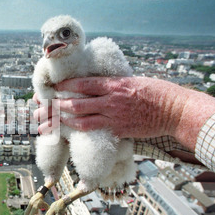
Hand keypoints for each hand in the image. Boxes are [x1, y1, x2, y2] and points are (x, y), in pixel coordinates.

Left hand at [36, 76, 214, 150]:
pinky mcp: (119, 131)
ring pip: (81, 120)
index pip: (83, 83)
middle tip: (39, 108)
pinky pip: (95, 132)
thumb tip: (93, 84)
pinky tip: (66, 135)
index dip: (64, 86)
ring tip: (45, 124)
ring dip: (61, 123)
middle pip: (76, 103)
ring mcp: (114, 117)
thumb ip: (111, 83)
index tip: (51, 88)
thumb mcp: (132, 80)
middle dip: (55, 106)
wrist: (175, 110)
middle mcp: (111, 100)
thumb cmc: (155, 92)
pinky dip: (79, 133)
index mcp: (114, 84)